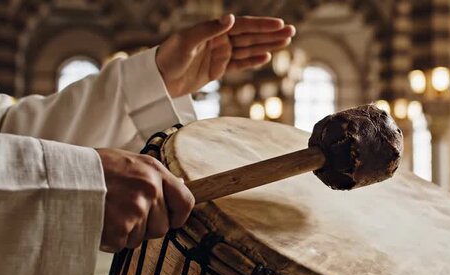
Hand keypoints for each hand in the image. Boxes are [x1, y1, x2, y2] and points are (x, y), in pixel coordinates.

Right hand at [96, 149, 194, 251]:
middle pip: (162, 227)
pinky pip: (122, 245)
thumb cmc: (95, 168)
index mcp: (155, 172)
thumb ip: (155, 177)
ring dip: (126, 233)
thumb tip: (180, 186)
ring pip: (141, 238)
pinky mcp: (121, 227)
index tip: (170, 220)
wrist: (61, 176)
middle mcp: (150, 190)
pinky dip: (109, 240)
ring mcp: (136, 209)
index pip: (186, 202)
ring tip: (108, 214)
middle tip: (124, 215)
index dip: (178, 216)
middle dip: (146, 228)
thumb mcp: (131, 162)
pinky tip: (99, 223)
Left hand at [156, 14, 295, 97]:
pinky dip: (252, 61)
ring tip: (286, 42)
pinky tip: (266, 56)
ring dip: (267, 45)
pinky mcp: (217, 69)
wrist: (158, 80)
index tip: (279, 24)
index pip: (243, 26)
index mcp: (213, 30)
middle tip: (291, 32)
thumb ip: (209, 29)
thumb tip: (231, 18)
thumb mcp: (187, 42)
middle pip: (250, 36)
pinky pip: (239, 65)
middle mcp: (219, 40)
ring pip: (248, 49)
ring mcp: (219, 54)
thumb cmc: (168, 57)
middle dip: (271, 34)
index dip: (262, 25)